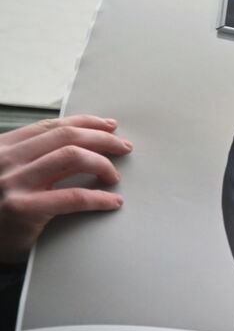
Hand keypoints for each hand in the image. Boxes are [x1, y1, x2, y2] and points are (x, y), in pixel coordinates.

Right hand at [0, 115, 131, 263]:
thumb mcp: (11, 174)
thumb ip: (36, 159)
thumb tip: (85, 147)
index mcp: (3, 147)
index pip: (52, 126)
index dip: (86, 123)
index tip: (110, 126)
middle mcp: (6, 159)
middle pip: (67, 136)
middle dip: (103, 139)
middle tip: (124, 147)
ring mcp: (12, 181)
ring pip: (72, 156)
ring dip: (102, 164)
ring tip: (114, 176)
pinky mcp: (22, 207)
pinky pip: (73, 196)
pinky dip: (99, 198)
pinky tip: (112, 201)